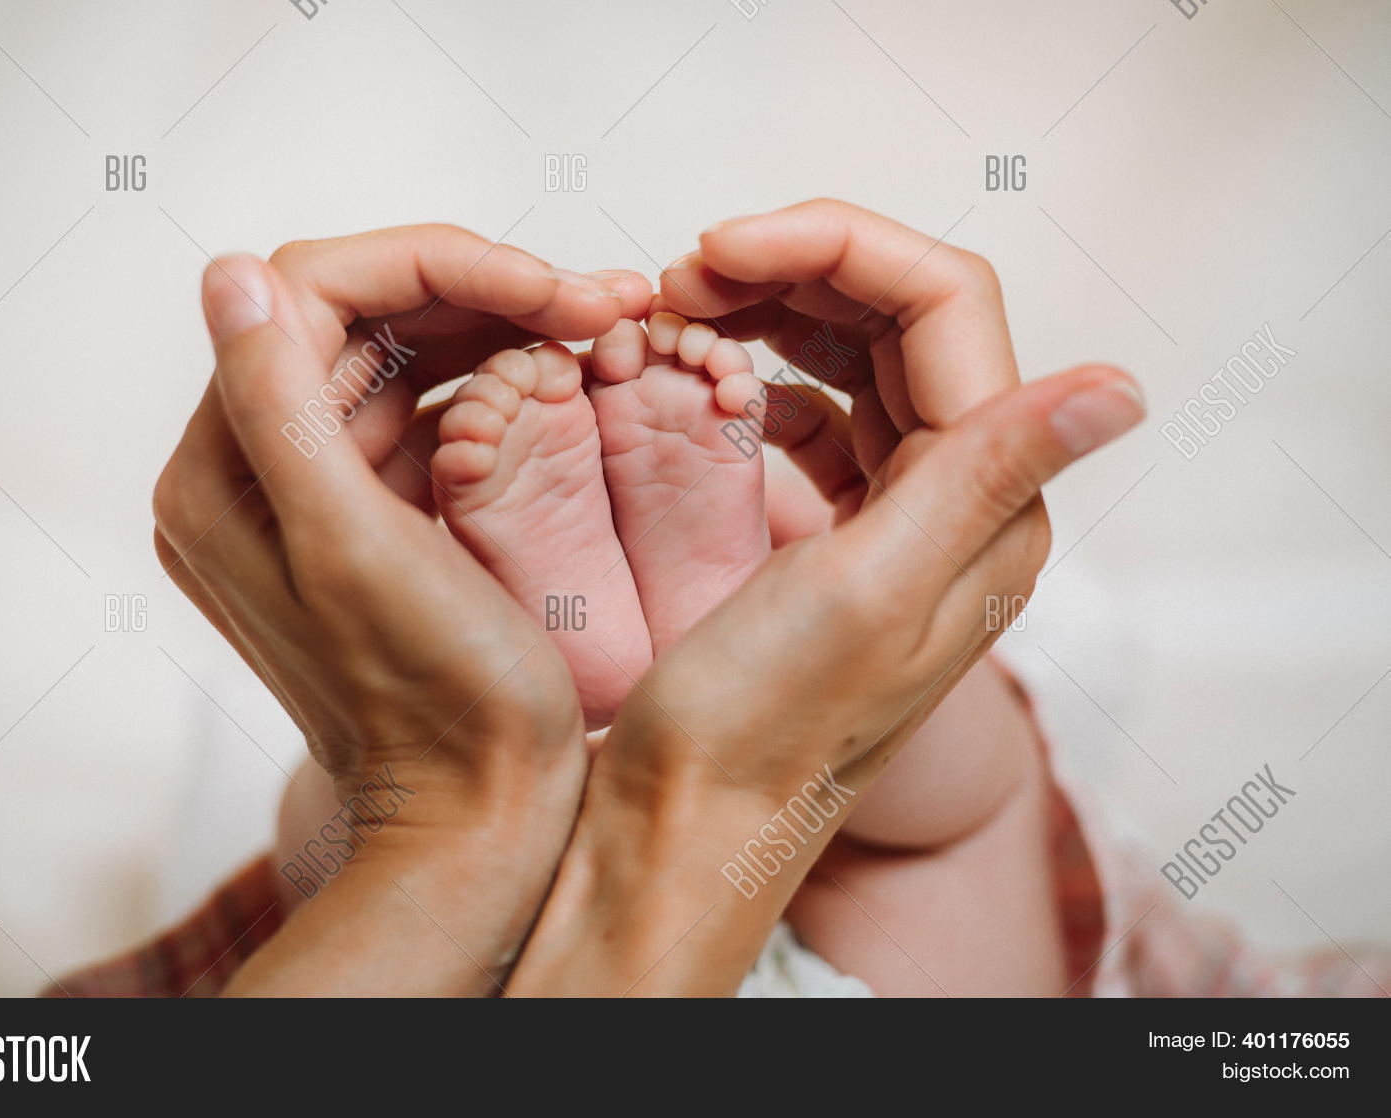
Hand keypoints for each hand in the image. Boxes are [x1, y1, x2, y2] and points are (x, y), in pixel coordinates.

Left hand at [151, 227, 647, 993]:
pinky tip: (570, 373)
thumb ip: (277, 406)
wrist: (478, 815)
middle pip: (361, 318)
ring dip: (500, 326)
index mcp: (226, 475)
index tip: (551, 289)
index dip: (435, 267)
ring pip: (403, 358)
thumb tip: (227, 270)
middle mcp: (256, 476)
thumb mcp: (353, 548)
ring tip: (601, 323)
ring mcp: (319, 497)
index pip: (312, 295)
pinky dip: (498, 381)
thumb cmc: (437, 702)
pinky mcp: (379, 520)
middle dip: (484, 290)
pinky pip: (430, 413)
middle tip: (602, 297)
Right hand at [507, 201, 1144, 994]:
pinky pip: (821, 413)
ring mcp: (899, 516)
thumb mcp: (873, 593)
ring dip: (778, 311)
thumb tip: (1126, 389)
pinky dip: (767, 375)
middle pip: (902, 319)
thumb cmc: (761, 725)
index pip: (942, 306)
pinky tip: (713, 379)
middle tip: (687, 271)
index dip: (835, 247)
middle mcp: (958, 503)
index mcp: (984, 507)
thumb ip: (989, 475)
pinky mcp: (840, 534)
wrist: (692, 821)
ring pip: (860, 358)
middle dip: (799, 269)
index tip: (720, 247)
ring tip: (688, 305)